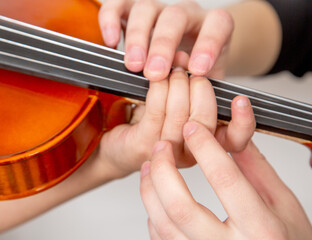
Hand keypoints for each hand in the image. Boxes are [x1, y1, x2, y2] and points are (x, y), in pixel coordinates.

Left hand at [95, 56, 254, 178]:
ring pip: (181, 116)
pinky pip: (156, 112)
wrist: (116, 145)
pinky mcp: (144, 145)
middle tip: (189, 71)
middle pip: (206, 121)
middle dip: (199, 89)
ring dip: (176, 86)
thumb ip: (190, 87)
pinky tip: (155, 80)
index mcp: (206, 146)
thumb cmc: (148, 124)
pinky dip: (158, 90)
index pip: (236, 140)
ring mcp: (167, 153)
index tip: (240, 99)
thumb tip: (188, 57)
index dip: (243, 121)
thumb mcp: (178, 104)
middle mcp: (190, 154)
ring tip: (171, 70)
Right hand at [99, 0, 233, 79]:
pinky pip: (119, 4)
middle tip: (154, 73)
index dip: (208, 45)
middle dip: (163, 46)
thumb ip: (203, 82)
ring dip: (137, 37)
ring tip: (133, 66)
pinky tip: (110, 42)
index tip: (196, 71)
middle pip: (175, 17)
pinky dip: (111, 20)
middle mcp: (185, 12)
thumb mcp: (208, 79)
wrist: (184, 56)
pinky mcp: (132, 10)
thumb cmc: (196, 70)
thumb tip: (188, 82)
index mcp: (212, 25)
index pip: (217, 25)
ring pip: (145, 9)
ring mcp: (158, 9)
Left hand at [140, 122, 311, 238]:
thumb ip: (256, 169)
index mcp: (261, 229)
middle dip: (164, 170)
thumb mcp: (284, 205)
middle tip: (162, 147)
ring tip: (150, 167)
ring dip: (150, 189)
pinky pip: (162, 238)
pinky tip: (156, 197)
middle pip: (181, 206)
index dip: (205, 148)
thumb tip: (231, 137)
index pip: (225, 180)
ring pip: (164, 224)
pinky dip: (154, 213)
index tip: (192, 129)